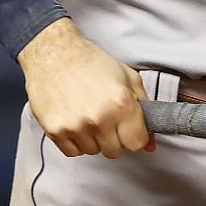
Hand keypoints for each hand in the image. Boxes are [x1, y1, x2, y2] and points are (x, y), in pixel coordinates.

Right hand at [17, 18, 153, 158]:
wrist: (54, 53)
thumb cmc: (91, 62)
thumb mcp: (128, 78)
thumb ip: (145, 109)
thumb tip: (150, 143)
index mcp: (121, 103)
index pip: (136, 143)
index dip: (135, 137)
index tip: (130, 130)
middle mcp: (99, 118)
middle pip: (115, 151)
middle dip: (115, 138)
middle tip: (108, 119)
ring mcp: (75, 126)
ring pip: (93, 151)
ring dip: (94, 139)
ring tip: (88, 115)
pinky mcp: (55, 131)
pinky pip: (72, 152)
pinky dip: (75, 141)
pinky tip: (75, 121)